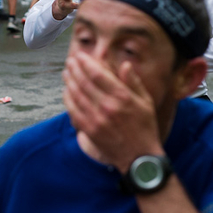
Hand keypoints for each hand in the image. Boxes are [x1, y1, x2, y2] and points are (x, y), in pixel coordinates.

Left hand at [63, 52, 162, 172]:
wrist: (139, 157)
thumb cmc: (145, 128)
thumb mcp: (146, 102)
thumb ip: (134, 82)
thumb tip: (125, 65)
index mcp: (122, 97)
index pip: (98, 74)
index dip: (86, 63)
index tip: (80, 56)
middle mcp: (107, 107)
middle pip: (84, 82)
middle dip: (75, 69)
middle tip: (70, 61)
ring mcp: (96, 119)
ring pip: (76, 95)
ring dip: (69, 82)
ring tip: (66, 73)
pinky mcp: (89, 130)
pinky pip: (73, 111)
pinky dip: (68, 99)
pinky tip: (66, 92)